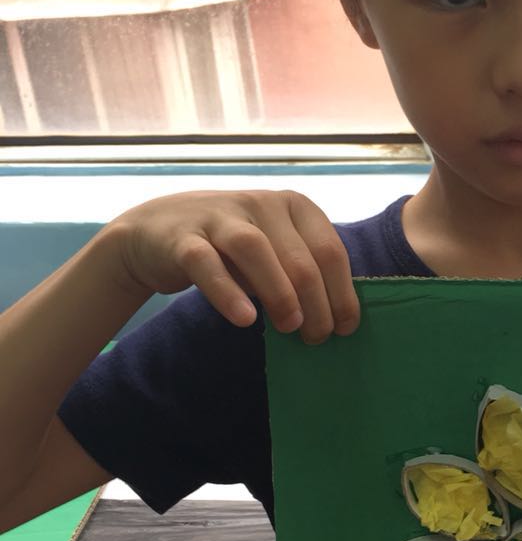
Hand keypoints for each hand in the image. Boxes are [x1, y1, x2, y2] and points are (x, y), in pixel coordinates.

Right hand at [106, 190, 359, 343]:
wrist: (157, 231)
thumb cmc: (230, 249)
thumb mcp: (274, 253)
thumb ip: (301, 275)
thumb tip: (336, 318)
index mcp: (293, 205)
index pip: (330, 250)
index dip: (342, 293)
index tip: (345, 328)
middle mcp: (261, 203)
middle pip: (299, 256)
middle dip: (316, 303)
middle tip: (316, 337)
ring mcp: (219, 217)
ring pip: (256, 250)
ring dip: (280, 294)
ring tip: (291, 327)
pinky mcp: (183, 238)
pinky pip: (207, 264)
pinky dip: (227, 292)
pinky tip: (245, 319)